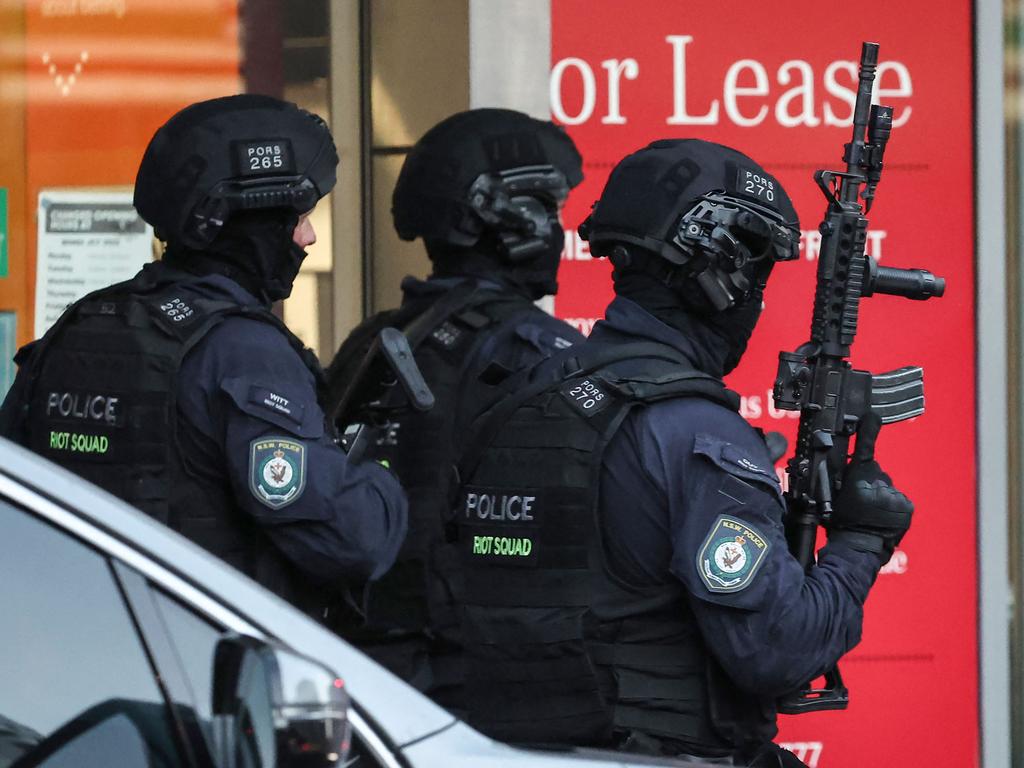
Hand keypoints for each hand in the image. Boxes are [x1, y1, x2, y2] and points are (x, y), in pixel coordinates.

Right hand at [828, 413, 913, 558]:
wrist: (859, 548)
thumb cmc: (841, 524)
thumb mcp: (830, 496)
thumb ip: (840, 476)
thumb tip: (846, 461)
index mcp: (857, 480)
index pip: (863, 451)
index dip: (868, 431)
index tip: (872, 416)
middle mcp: (878, 485)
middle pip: (874, 472)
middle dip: (868, 481)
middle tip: (859, 500)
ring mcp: (894, 496)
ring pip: (886, 486)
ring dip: (880, 494)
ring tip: (870, 512)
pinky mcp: (907, 506)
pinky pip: (898, 499)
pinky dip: (892, 505)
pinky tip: (883, 516)